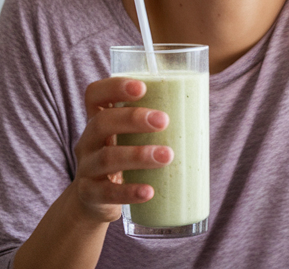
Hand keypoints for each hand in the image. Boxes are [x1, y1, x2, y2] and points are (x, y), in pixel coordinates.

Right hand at [70, 77, 172, 223]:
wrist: (93, 201)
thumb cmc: (122, 162)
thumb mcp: (128, 140)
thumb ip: (151, 127)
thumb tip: (201, 113)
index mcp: (98, 121)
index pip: (95, 95)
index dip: (114, 87)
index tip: (142, 87)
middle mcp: (88, 141)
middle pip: (101, 123)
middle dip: (133, 118)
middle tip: (164, 120)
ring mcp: (87, 169)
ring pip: (107, 158)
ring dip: (138, 155)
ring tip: (167, 156)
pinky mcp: (90, 195)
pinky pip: (107, 193)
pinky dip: (129, 192)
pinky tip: (149, 191)